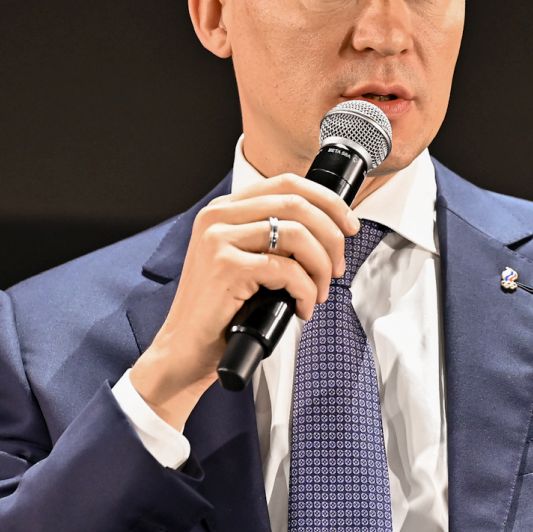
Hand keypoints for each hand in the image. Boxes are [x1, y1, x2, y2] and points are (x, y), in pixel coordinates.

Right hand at [127, 173, 359, 430]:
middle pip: (297, 204)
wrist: (185, 349)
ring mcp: (220, 239)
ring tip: (318, 291)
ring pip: (297, 235)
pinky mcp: (227, 267)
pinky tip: (301, 307)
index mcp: (224, 209)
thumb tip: (324, 233)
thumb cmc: (218, 311)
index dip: (327, 201)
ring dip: (320, 267)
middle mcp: (218, 216)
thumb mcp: (244, 261)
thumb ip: (271, 238)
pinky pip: (287, 270)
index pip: (287, 183)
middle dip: (331, 236)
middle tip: (337, 266)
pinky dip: (305, 290)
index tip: (348, 224)